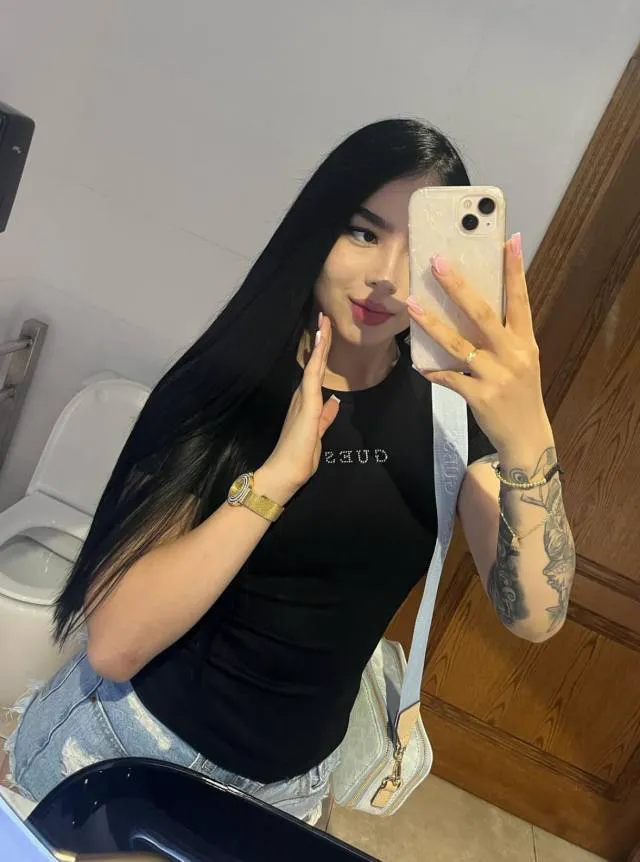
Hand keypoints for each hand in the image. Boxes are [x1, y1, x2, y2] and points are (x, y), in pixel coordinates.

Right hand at [259, 313, 339, 499]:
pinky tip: (320, 342)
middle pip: (314, 363)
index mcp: (306, 404)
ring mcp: (303, 399)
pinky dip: (317, 358)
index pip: (317, 373)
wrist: (283, 475)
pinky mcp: (306, 404)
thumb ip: (325, 418)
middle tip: (323, 316)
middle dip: (320, 340)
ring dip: (320, 343)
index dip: (322, 353)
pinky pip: (313, 376)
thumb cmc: (298, 460)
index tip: (326, 333)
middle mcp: (302, 397)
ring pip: (313, 365)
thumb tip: (333, 402)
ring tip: (323, 320)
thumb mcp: (318, 435)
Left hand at [405, 233, 553, 455]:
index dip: (514, 270)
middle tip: (438, 262)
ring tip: (412, 305)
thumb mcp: (521, 361)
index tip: (508, 240)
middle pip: (482, 314)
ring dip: (432, 323)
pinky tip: (418, 365)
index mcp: (525, 341)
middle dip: (458, 286)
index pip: (519, 299)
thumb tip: (474, 307)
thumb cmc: (520, 394)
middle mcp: (513, 354)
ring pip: (458, 344)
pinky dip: (432, 370)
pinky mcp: (480, 396)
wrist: (526, 437)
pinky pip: (449, 378)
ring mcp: (496, 376)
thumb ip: (503, 336)